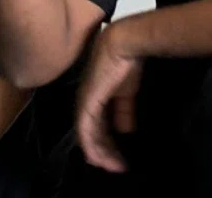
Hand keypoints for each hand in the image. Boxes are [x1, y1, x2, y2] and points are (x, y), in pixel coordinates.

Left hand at [74, 21, 144, 173]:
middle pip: (91, 132)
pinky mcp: (87, 102)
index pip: (97, 124)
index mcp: (95, 97)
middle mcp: (86, 100)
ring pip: (86, 134)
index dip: (106, 142)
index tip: (118, 158)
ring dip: (99, 152)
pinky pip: (85, 129)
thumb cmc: (126, 63)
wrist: (124, 44)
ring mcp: (84, 101)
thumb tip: (125, 130)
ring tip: (111, 167)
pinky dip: (90, 145)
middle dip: (103, 150)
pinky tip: (98, 158)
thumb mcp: (126, 93)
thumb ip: (123, 111)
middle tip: (116, 167)